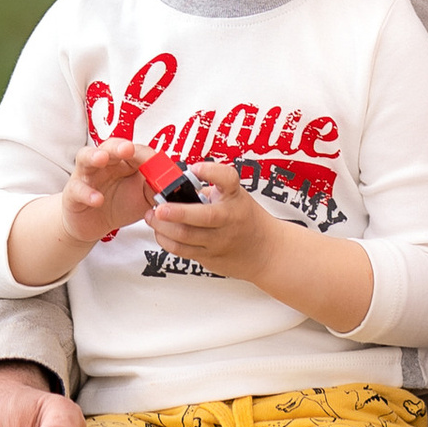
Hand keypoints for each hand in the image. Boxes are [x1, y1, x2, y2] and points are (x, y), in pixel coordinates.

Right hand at [61, 134, 147, 247]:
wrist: (94, 224)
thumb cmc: (119, 204)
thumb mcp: (143, 198)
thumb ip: (156, 190)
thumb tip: (173, 186)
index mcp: (124, 161)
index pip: (134, 150)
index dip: (144, 154)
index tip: (156, 161)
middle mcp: (104, 163)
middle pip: (110, 146)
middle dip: (119, 146)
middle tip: (127, 148)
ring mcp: (86, 175)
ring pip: (86, 157)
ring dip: (95, 156)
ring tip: (102, 159)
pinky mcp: (73, 193)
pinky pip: (77, 189)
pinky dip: (87, 193)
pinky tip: (97, 198)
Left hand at [147, 160, 375, 333]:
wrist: (275, 258)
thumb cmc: (254, 222)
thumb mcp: (241, 197)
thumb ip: (220, 185)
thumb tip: (193, 168)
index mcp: (239, 202)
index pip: (226, 181)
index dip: (213, 173)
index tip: (198, 167)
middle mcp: (231, 222)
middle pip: (201, 216)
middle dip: (177, 211)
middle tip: (158, 203)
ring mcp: (222, 244)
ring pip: (188, 237)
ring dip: (167, 228)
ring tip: (152, 215)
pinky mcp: (213, 259)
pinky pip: (186, 251)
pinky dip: (171, 241)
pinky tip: (161, 231)